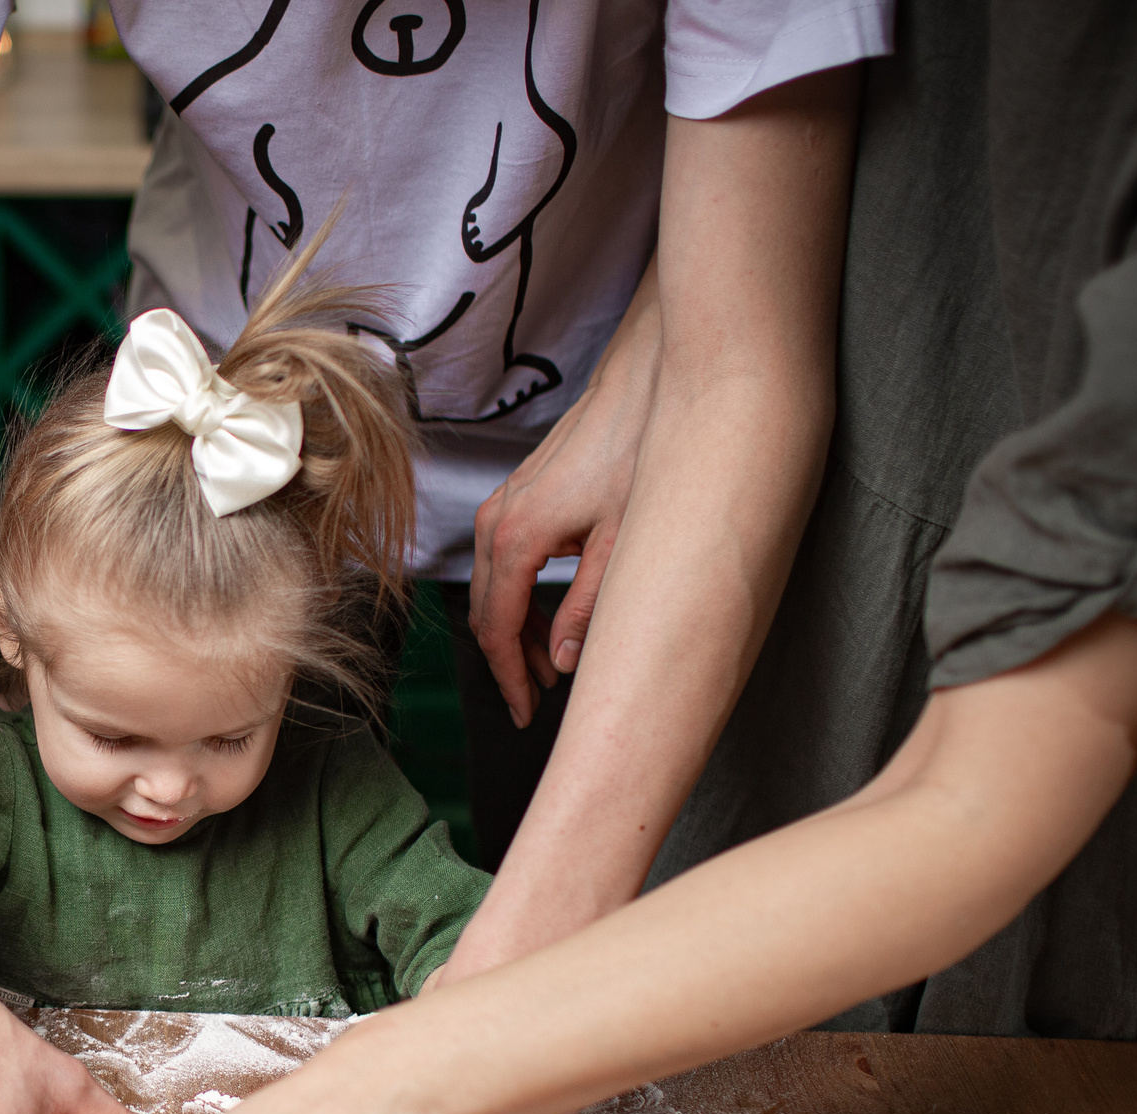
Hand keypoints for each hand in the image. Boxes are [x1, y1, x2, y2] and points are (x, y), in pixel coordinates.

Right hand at [468, 266, 658, 726]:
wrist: (650, 376)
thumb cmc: (645, 450)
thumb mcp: (626, 543)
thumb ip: (589, 608)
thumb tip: (563, 662)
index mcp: (517, 537)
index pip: (496, 628)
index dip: (510, 679)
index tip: (528, 715)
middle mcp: (497, 520)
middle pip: (486, 612)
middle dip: (511, 662)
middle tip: (541, 702)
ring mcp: (504, 503)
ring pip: (494, 587)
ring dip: (517, 631)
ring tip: (552, 665)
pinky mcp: (519, 493)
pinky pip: (505, 561)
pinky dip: (521, 597)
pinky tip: (551, 614)